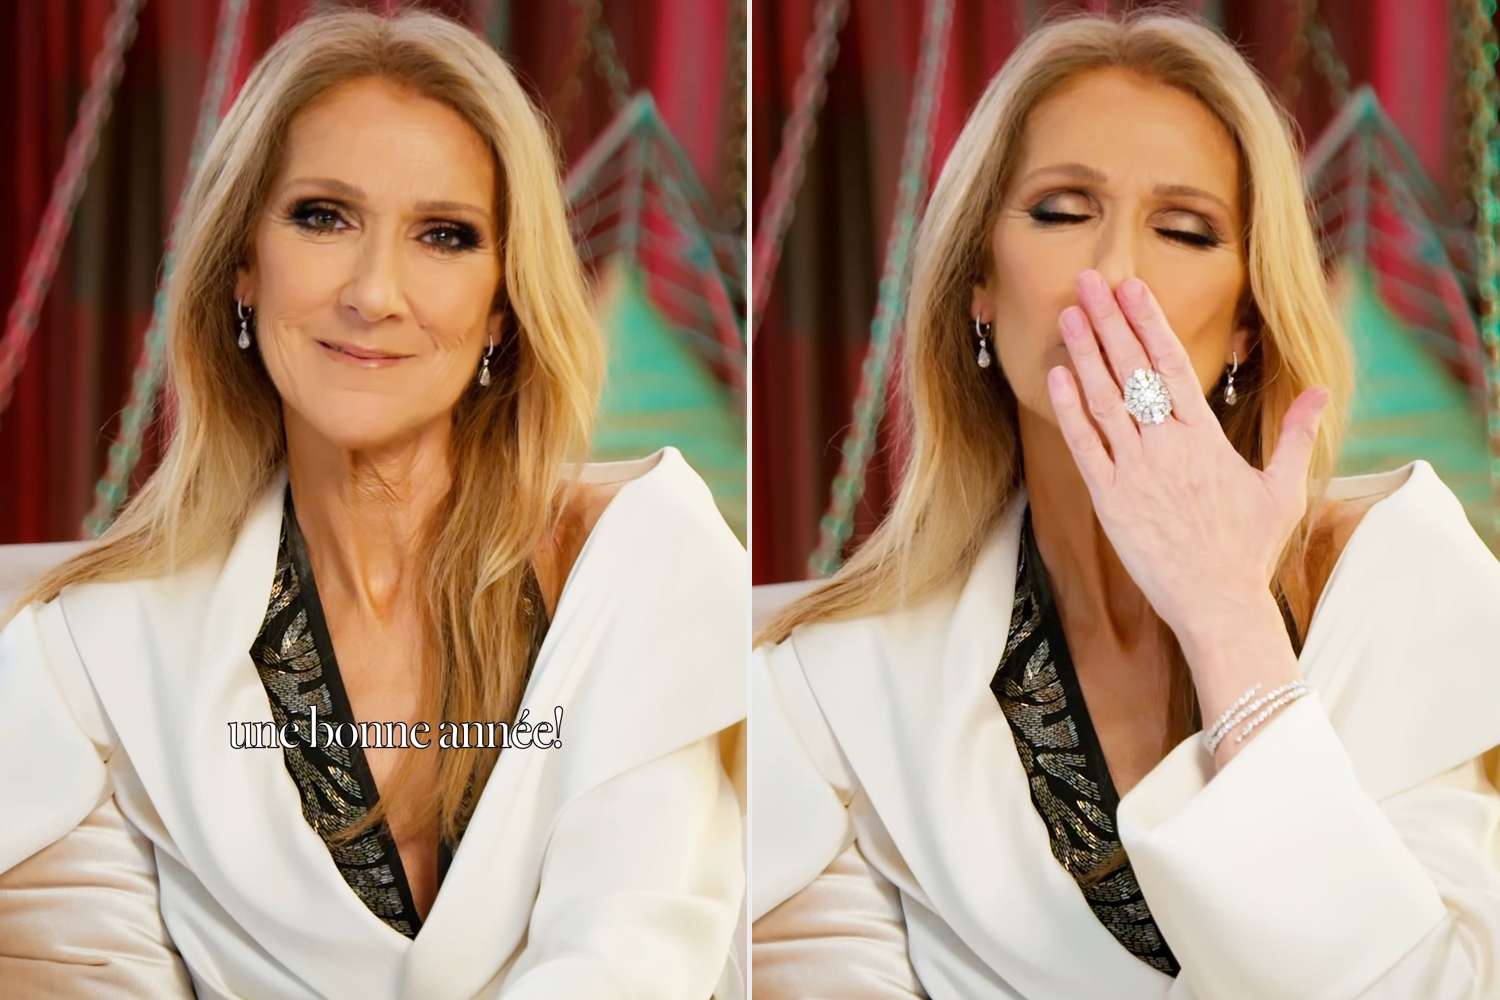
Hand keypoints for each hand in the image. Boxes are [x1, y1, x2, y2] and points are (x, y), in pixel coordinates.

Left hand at [1045, 270, 1329, 640]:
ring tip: (1068, 313)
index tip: (1131, 287)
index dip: (1148, 321)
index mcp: (1204, 437)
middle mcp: (1166, 447)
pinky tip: (1056, 375)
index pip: (1171, 365)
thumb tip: (1320, 392)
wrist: (1217, 604)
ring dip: (1083, 354)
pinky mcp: (1109, 500)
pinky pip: (1084, 446)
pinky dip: (1069, 409)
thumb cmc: (1248, 550)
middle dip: (1109, 321)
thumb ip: (1297, 435)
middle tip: (1088, 280)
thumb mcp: (1283, 489)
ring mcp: (1134, 472)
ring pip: (1103, 401)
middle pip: (1132, 370)